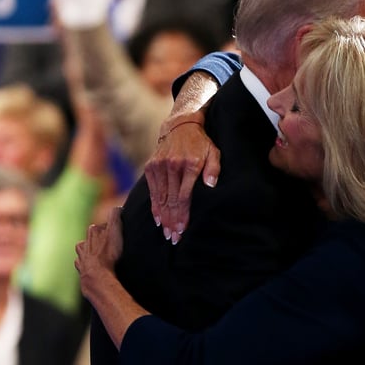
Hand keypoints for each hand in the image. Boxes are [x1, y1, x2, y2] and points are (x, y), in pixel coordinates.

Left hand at [75, 206, 123, 294]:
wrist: (97, 275)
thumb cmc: (107, 253)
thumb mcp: (115, 230)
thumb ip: (115, 216)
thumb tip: (117, 207)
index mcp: (93, 231)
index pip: (102, 226)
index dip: (110, 230)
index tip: (116, 234)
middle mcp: (84, 242)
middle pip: (92, 237)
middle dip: (99, 239)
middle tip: (109, 245)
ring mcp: (81, 256)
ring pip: (83, 249)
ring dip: (90, 250)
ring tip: (99, 255)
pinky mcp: (81, 268)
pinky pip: (81, 263)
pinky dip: (86, 263)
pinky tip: (92, 266)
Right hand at [144, 116, 219, 241]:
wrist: (180, 126)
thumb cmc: (200, 144)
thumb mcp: (213, 152)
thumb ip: (213, 169)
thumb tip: (210, 186)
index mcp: (189, 165)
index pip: (184, 196)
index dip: (183, 215)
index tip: (182, 229)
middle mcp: (172, 165)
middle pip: (171, 200)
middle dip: (172, 221)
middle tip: (174, 238)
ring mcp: (159, 166)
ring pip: (161, 198)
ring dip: (163, 217)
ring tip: (166, 233)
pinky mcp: (151, 167)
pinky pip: (152, 191)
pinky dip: (155, 206)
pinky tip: (158, 219)